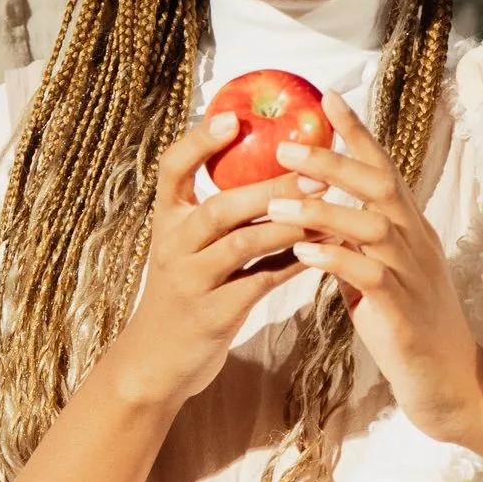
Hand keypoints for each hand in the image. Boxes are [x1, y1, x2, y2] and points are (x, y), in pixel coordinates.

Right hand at [101, 114, 309, 414]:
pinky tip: (323, 250)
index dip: (199, 142)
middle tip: (315, 168)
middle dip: (270, 186)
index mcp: (166, 222)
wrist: (155, 362)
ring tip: (327, 207)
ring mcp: (191, 282)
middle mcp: (173, 247)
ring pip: (243, 244)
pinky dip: (294, 262)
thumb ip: (213, 214)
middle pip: (220, 207)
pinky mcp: (213, 315)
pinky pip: (260, 282)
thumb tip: (267, 165)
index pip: (171, 169)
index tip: (232, 119)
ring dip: (289, 223)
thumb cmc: (182, 294)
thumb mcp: (184, 249)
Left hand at [268, 92, 482, 450]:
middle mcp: (418, 243)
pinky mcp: (403, 313)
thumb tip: (320, 217)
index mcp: (413, 230)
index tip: (326, 99)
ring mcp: (414, 276)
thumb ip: (357, 244)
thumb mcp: (383, 276)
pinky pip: (369, 277)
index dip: (358, 133)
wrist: (450, 386)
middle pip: (380, 186)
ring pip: (371, 226)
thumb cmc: (411, 328)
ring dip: (323, 210)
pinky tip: (303, 254)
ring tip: (277, 201)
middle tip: (287, 147)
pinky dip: (335, 260)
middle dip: (333, 162)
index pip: (386, 168)